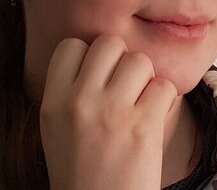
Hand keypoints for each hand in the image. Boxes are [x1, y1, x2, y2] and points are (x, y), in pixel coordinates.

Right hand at [39, 35, 176, 189]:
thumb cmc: (80, 173)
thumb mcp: (54, 129)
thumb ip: (68, 89)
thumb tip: (94, 53)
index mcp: (53, 101)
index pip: (72, 45)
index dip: (90, 57)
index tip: (97, 78)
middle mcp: (79, 101)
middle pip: (109, 44)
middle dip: (121, 63)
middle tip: (123, 90)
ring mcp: (112, 112)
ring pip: (139, 61)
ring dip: (145, 80)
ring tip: (138, 106)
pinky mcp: (144, 126)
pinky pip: (164, 86)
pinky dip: (164, 101)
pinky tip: (152, 119)